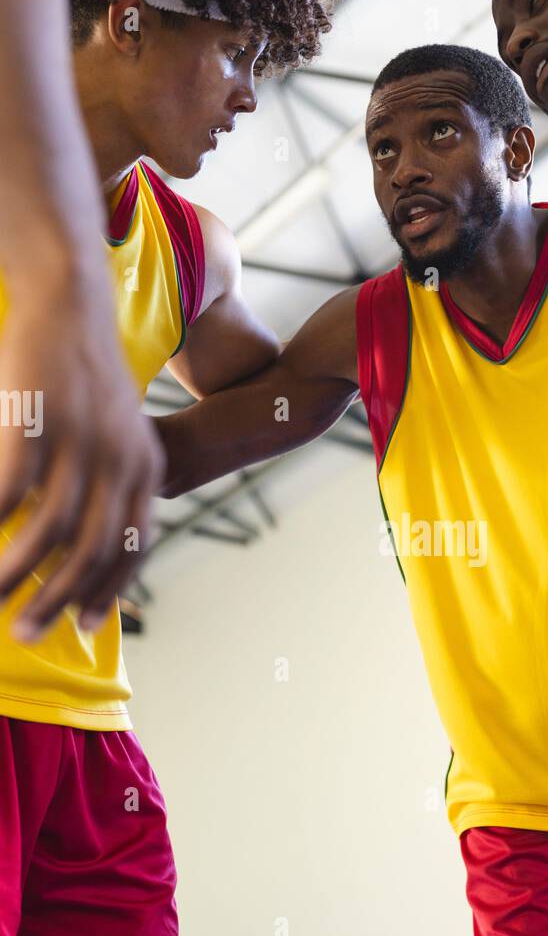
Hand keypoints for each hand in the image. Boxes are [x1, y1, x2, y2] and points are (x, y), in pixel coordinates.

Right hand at [0, 266, 164, 640]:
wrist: (70, 301)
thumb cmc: (84, 373)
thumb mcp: (117, 428)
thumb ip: (113, 478)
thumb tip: (89, 531)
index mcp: (146, 466)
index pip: (132, 546)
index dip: (108, 590)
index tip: (84, 625)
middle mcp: (121, 461)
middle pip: (92, 551)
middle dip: (58, 601)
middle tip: (27, 634)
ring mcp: (79, 443)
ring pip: (48, 533)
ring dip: (16, 577)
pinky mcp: (35, 423)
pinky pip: (7, 494)